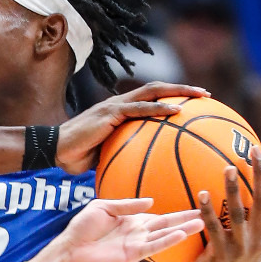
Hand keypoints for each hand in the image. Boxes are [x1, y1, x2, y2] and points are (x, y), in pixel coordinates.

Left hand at [25, 199, 203, 261]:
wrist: (70, 249)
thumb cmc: (83, 227)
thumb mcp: (104, 207)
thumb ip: (127, 205)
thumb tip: (151, 201)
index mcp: (132, 220)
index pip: (159, 216)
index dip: (176, 212)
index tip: (194, 206)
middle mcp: (138, 232)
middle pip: (167, 225)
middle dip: (186, 220)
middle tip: (206, 214)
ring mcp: (136, 244)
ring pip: (164, 236)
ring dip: (182, 230)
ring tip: (201, 224)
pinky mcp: (131, 255)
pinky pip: (152, 247)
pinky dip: (166, 241)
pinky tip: (180, 235)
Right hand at [56, 82, 208, 173]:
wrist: (55, 151)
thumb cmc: (76, 157)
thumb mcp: (105, 157)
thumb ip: (121, 157)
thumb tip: (137, 172)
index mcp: (120, 112)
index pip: (150, 100)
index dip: (171, 98)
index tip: (193, 104)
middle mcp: (120, 104)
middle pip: (157, 90)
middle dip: (183, 90)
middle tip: (205, 95)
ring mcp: (116, 106)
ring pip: (153, 92)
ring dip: (178, 92)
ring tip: (200, 96)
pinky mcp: (111, 112)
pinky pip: (140, 108)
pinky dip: (160, 108)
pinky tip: (177, 111)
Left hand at [183, 147, 260, 261]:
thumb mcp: (252, 249)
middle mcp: (259, 240)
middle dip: (259, 174)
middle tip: (252, 150)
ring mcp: (242, 248)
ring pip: (239, 214)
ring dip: (234, 189)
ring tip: (228, 167)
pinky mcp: (222, 255)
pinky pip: (214, 228)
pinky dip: (208, 210)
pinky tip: (202, 193)